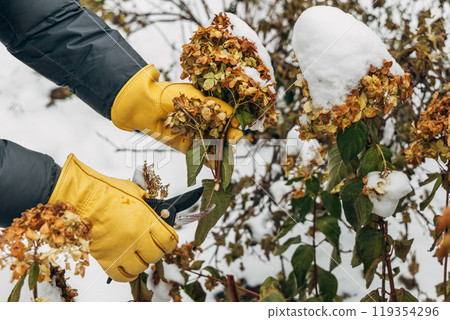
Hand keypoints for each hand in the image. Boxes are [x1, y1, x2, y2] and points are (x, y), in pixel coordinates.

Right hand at [48, 154, 177, 281]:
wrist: (79, 198)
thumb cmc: (103, 191)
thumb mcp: (133, 192)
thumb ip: (147, 204)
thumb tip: (156, 211)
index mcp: (145, 220)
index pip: (168, 240)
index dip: (170, 241)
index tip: (168, 240)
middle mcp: (135, 237)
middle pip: (156, 255)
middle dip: (156, 251)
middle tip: (152, 246)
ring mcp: (121, 250)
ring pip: (140, 268)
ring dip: (142, 262)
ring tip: (138, 254)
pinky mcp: (105, 259)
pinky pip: (121, 276)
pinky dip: (127, 274)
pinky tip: (127, 265)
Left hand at [111, 65, 242, 153]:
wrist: (145, 104)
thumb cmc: (169, 94)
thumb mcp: (195, 96)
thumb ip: (214, 106)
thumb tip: (233, 116)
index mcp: (207, 109)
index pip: (226, 118)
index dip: (233, 124)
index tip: (235, 127)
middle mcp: (203, 124)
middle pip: (222, 134)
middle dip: (230, 139)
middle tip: (233, 140)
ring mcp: (195, 136)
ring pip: (213, 147)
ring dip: (222, 153)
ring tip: (228, 155)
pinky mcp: (185, 147)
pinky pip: (200, 157)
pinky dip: (208, 162)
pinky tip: (217, 165)